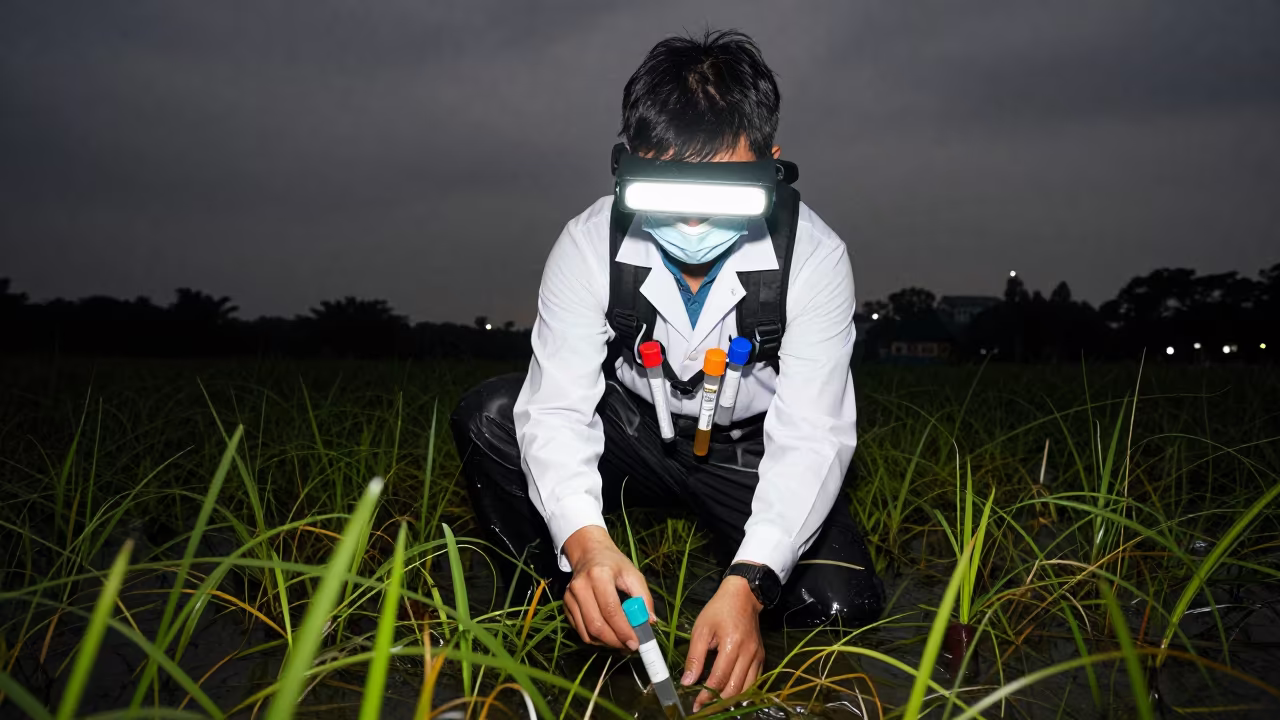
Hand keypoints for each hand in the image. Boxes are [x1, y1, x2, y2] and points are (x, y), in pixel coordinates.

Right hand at [561, 525, 654, 650]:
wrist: (589, 553)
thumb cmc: (614, 564)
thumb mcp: (634, 575)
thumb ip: (644, 598)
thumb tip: (649, 622)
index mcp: (599, 575)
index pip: (610, 609)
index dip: (623, 630)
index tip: (636, 643)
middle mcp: (581, 586)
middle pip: (596, 624)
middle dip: (615, 641)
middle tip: (630, 646)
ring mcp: (569, 596)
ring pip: (587, 632)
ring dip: (606, 643)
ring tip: (621, 643)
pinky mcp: (565, 605)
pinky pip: (580, 631)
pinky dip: (596, 639)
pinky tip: (608, 636)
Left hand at [682, 574, 765, 710]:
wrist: (743, 596)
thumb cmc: (719, 610)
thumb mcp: (701, 629)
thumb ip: (695, 656)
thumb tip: (687, 681)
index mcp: (731, 644)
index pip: (719, 679)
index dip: (707, 695)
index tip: (696, 704)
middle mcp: (748, 653)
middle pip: (734, 688)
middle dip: (718, 702)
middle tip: (705, 707)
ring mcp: (757, 656)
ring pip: (746, 688)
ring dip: (731, 700)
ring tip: (716, 704)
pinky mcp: (761, 657)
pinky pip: (754, 681)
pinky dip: (743, 691)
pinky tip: (731, 694)